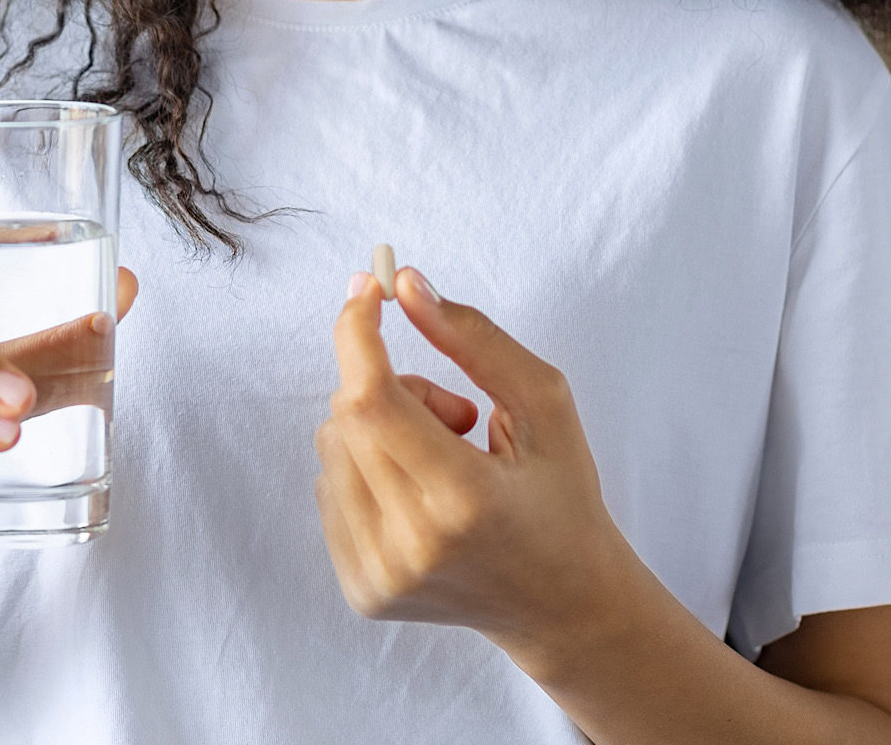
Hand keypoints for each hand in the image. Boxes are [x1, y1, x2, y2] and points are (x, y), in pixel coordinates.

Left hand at [314, 267, 629, 676]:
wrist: (562, 605)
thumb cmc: (561, 495)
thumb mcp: (542, 402)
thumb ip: (473, 337)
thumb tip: (405, 284)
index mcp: (465, 500)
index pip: (373, 401)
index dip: (358, 334)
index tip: (368, 289)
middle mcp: (413, 546)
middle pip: (348, 415)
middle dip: (393, 384)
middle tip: (453, 412)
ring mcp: (381, 577)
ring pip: (332, 445)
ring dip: (379, 429)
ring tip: (443, 460)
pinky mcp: (362, 591)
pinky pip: (329, 486)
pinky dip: (367, 467)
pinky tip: (419, 494)